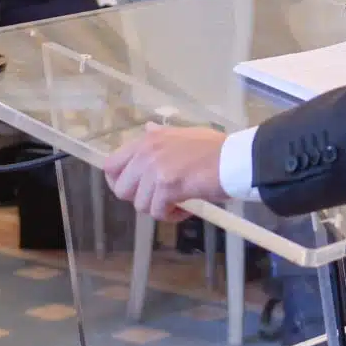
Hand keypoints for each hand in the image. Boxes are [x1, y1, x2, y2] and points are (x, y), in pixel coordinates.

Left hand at [103, 123, 228, 220]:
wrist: (234, 159)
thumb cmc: (214, 148)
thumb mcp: (183, 134)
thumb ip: (161, 135)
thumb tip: (148, 129)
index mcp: (148, 139)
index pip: (111, 164)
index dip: (118, 183)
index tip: (135, 191)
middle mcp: (146, 152)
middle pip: (121, 190)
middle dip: (139, 199)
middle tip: (159, 199)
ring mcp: (156, 168)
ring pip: (140, 205)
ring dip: (159, 209)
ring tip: (178, 203)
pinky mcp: (167, 185)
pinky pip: (158, 212)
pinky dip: (172, 216)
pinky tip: (186, 208)